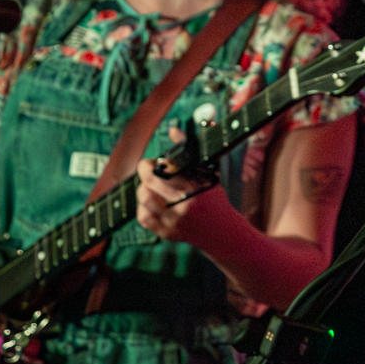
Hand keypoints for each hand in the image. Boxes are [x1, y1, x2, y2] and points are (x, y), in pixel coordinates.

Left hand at [135, 127, 231, 243]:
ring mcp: (174, 221)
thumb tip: (173, 130)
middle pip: (149, 183)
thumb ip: (189, 151)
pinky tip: (151, 203)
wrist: (222, 233)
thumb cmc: (214, 199)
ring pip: (144, 199)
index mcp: (196, 187)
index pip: (166, 168)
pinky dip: (142, 207)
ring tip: (150, 186)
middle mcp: (185, 204)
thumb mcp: (208, 174)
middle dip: (144, 171)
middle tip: (146, 169)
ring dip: (143, 189)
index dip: (152, 162)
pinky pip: (143, 218)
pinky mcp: (167, 233)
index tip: (153, 161)